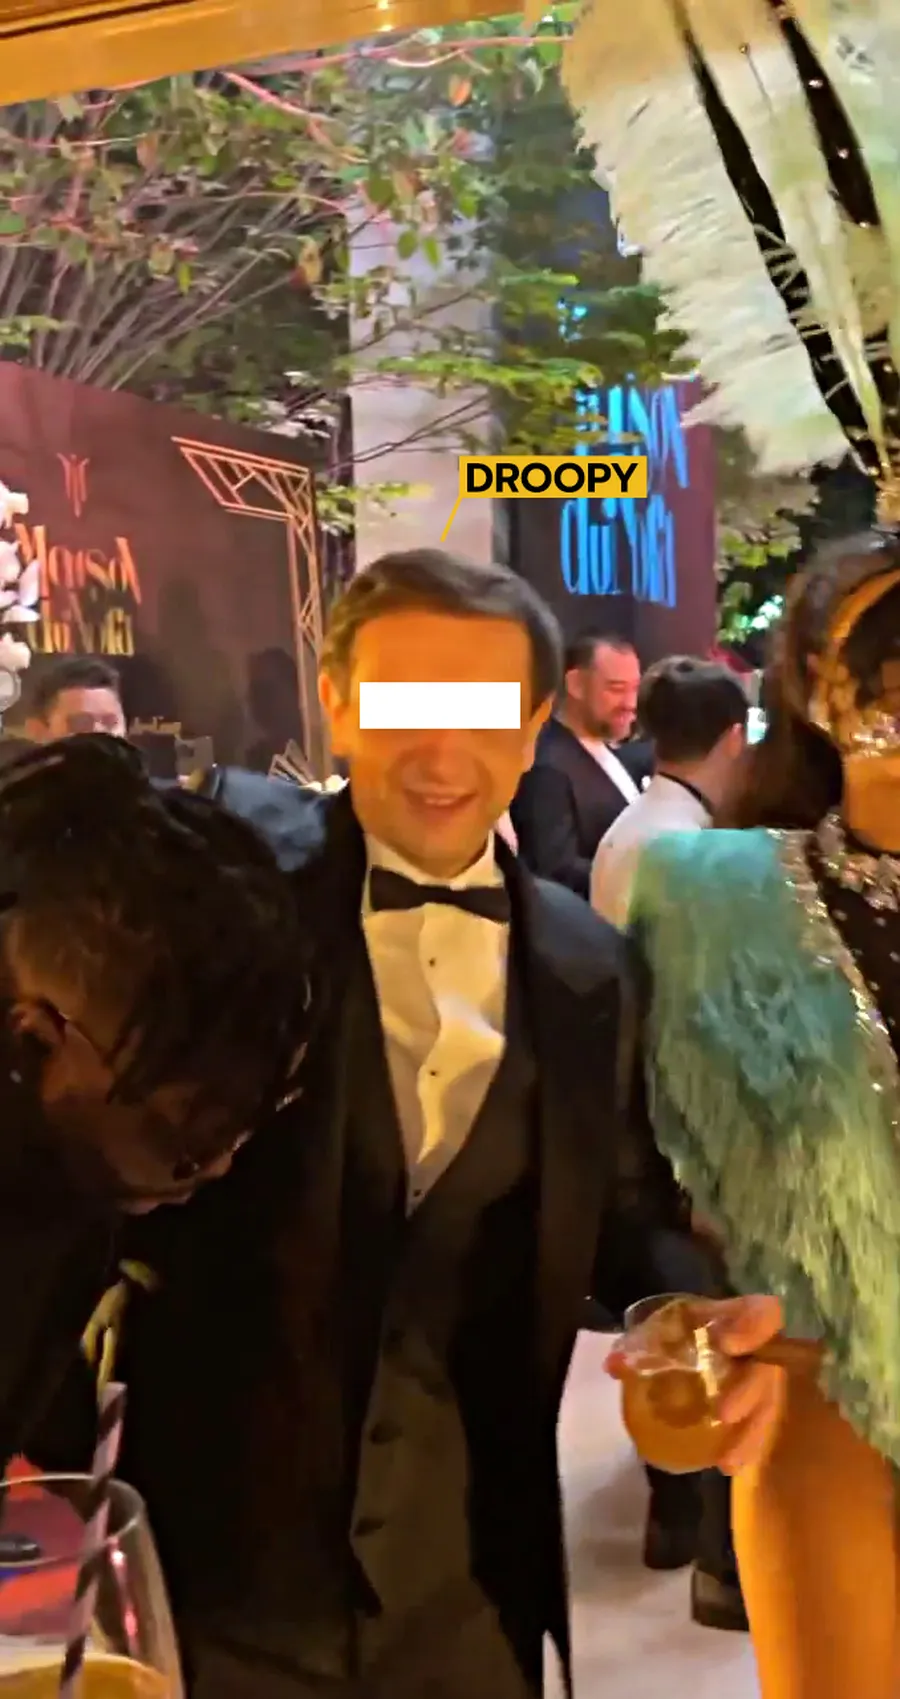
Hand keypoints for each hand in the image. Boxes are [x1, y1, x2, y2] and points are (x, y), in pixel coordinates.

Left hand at [605, 1294, 786, 1473]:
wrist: (687, 1341)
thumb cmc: (679, 1328)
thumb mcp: (662, 1328)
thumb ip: (641, 1341)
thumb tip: (614, 1366)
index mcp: (735, 1317)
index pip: (762, 1312)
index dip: (753, 1325)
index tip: (727, 1344)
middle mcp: (756, 1349)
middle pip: (766, 1369)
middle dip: (749, 1392)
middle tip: (724, 1413)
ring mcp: (759, 1379)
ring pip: (766, 1406)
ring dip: (750, 1434)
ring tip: (728, 1462)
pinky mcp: (755, 1406)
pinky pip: (757, 1427)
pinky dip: (744, 1447)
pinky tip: (726, 1465)